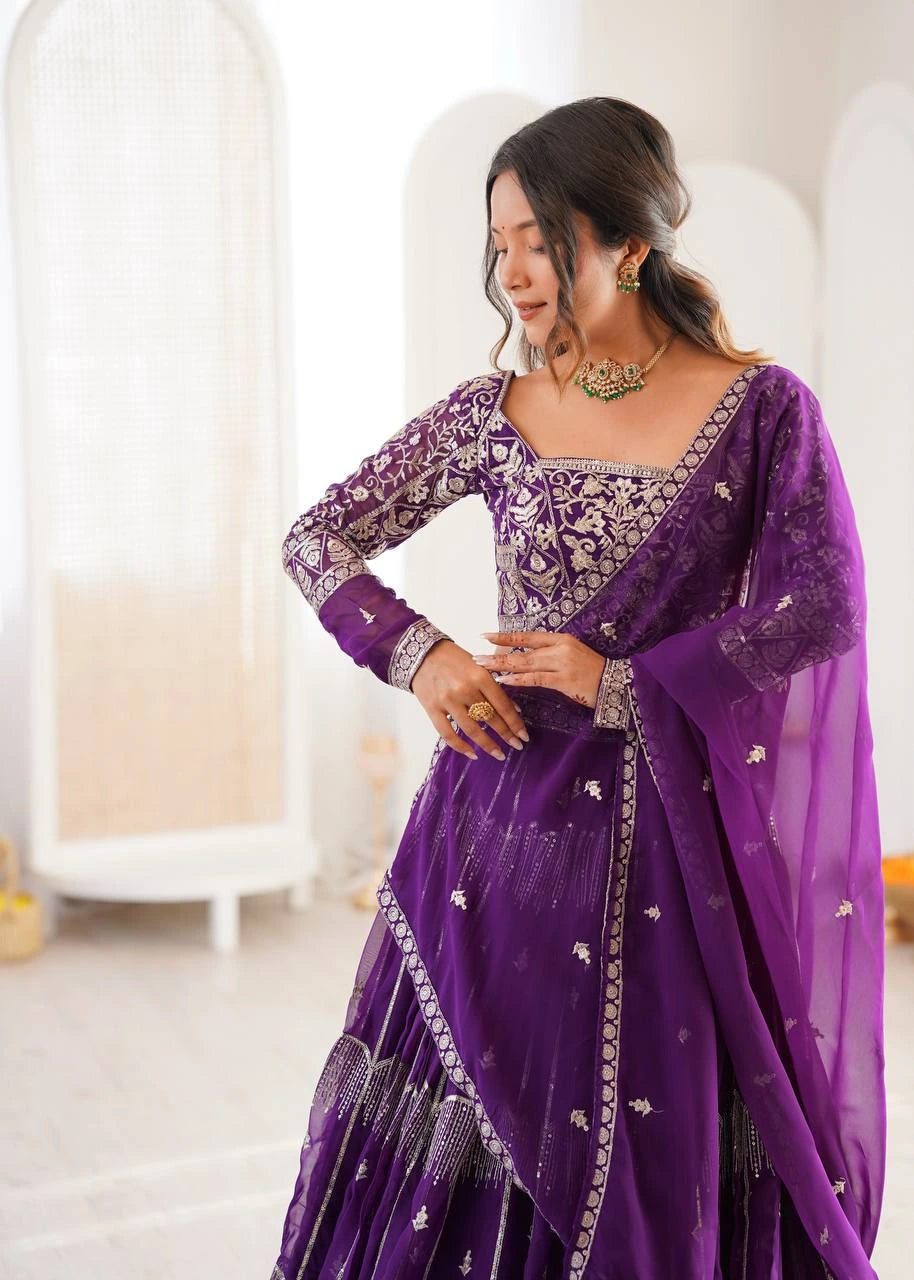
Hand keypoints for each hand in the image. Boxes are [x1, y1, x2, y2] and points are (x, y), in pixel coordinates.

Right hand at [410, 638, 529, 761]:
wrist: (422, 653)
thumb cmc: (454, 658)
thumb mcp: (478, 666)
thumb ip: (494, 686)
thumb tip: (514, 709)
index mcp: (479, 675)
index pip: (502, 705)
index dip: (515, 723)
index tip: (524, 735)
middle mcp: (464, 689)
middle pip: (490, 718)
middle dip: (507, 735)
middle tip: (517, 746)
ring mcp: (447, 701)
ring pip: (472, 729)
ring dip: (488, 745)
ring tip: (499, 754)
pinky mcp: (432, 709)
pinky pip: (447, 734)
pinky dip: (461, 746)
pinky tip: (472, 754)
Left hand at [472, 630, 604, 709]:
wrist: (617, 683)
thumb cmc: (593, 671)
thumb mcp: (572, 655)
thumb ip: (551, 654)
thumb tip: (525, 658)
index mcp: (561, 638)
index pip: (526, 636)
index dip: (505, 636)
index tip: (484, 635)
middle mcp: (559, 647)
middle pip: (522, 651)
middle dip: (497, 654)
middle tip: (476, 656)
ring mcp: (562, 663)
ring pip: (525, 664)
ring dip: (502, 666)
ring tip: (484, 668)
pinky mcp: (564, 680)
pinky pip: (536, 679)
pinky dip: (519, 680)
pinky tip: (504, 681)